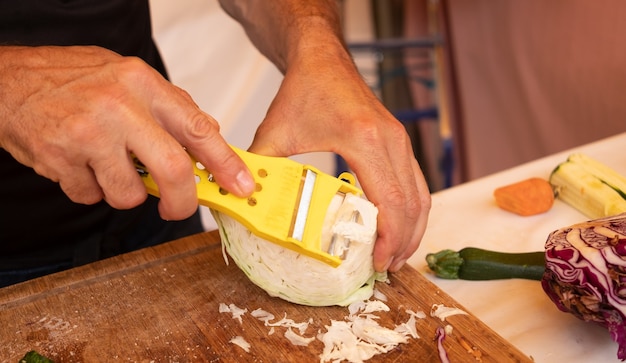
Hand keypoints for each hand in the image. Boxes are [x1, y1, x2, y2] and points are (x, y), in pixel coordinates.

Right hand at [0, 46, 254, 219]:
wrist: (7, 81)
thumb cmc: (72, 80)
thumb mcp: (128, 78)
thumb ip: (168, 108)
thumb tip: (209, 139)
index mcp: (143, 83)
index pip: (199, 128)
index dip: (226, 163)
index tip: (242, 186)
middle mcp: (119, 106)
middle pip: (173, 170)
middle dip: (182, 201)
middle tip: (177, 209)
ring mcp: (88, 133)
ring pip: (128, 194)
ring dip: (123, 192)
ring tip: (105, 166)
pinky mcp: (60, 158)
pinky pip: (91, 197)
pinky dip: (90, 189)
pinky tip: (78, 164)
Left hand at [248, 46, 430, 271]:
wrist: (323, 59)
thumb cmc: (303, 91)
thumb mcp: (274, 131)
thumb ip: (260, 166)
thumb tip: (245, 201)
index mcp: (364, 140)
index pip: (389, 201)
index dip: (388, 239)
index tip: (377, 264)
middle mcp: (391, 140)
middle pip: (413, 204)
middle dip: (404, 243)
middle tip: (387, 269)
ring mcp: (400, 139)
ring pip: (422, 195)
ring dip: (413, 230)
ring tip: (396, 256)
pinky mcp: (400, 141)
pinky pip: (417, 183)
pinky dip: (412, 210)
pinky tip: (398, 228)